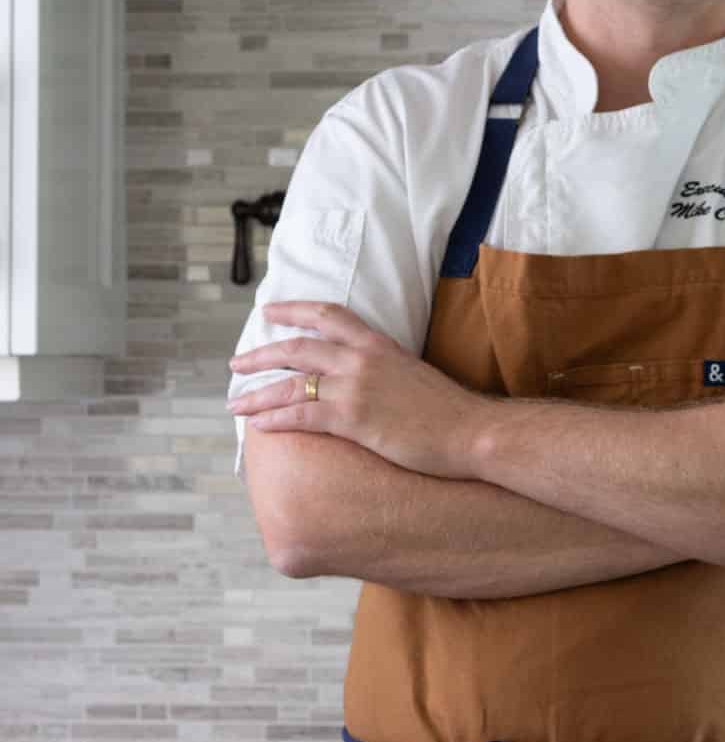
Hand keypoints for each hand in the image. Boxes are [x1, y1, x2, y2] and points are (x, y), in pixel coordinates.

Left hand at [226, 300, 488, 478]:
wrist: (472, 432)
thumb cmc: (450, 411)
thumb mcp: (413, 374)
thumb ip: (385, 369)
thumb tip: (368, 379)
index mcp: (377, 344)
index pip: (328, 315)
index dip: (294, 310)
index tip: (269, 312)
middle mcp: (361, 359)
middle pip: (296, 348)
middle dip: (260, 355)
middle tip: (236, 363)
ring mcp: (356, 388)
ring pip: (290, 383)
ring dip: (257, 393)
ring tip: (235, 404)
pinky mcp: (354, 419)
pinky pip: (302, 414)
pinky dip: (276, 418)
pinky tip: (259, 426)